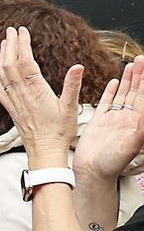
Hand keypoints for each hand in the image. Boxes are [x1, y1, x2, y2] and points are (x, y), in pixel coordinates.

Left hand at [0, 26, 81, 167]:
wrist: (44, 151)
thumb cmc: (59, 131)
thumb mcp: (71, 107)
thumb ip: (72, 85)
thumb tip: (77, 66)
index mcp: (36, 90)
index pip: (26, 61)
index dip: (23, 44)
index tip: (22, 30)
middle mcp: (22, 93)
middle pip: (12, 64)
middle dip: (11, 45)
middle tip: (10, 30)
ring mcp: (14, 100)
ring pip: (4, 74)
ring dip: (3, 56)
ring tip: (4, 42)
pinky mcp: (11, 108)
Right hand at [74, 56, 143, 179]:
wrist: (92, 172)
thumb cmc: (113, 162)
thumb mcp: (132, 144)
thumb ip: (142, 128)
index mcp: (137, 122)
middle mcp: (128, 118)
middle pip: (136, 92)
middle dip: (140, 75)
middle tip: (141, 58)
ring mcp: (114, 119)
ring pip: (124, 94)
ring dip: (129, 79)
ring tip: (131, 64)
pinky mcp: (100, 121)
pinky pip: (108, 102)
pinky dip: (111, 91)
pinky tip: (115, 81)